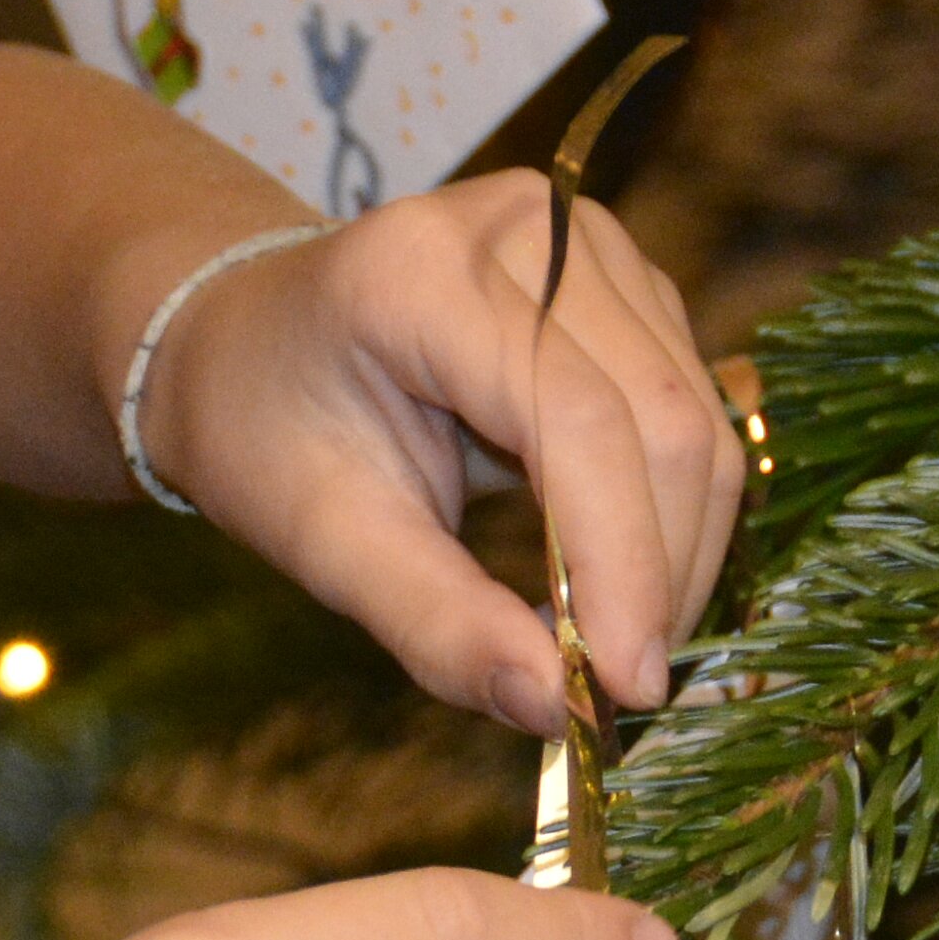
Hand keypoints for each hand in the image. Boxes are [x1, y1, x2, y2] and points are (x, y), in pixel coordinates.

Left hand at [133, 171, 750, 737]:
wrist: (242, 338)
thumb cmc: (266, 431)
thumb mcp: (322, 539)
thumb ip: (434, 622)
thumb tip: (557, 710)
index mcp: (423, 273)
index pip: (579, 420)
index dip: (624, 562)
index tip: (628, 692)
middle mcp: (526, 229)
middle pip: (662, 418)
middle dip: (660, 572)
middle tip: (621, 692)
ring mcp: (587, 242)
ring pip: (696, 420)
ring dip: (678, 552)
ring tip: (612, 644)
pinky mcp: (625, 277)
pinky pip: (688, 408)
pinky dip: (670, 512)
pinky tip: (616, 579)